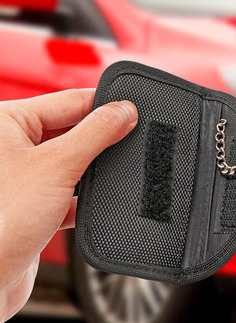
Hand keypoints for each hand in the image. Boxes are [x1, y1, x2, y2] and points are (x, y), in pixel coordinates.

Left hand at [0, 90, 137, 322]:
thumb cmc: (1, 221)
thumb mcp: (58, 165)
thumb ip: (96, 133)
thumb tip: (124, 111)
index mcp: (7, 122)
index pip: (68, 101)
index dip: (104, 105)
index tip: (134, 109)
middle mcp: (13, 146)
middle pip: (72, 130)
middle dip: (101, 139)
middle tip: (131, 140)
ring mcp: (24, 176)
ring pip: (73, 162)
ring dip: (93, 170)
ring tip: (113, 174)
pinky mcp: (34, 204)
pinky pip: (69, 191)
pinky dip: (84, 197)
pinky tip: (95, 203)